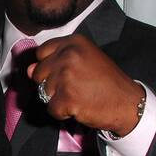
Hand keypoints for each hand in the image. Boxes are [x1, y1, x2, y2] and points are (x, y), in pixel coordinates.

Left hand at [26, 34, 143, 134]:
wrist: (127, 102)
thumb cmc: (107, 82)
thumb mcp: (85, 60)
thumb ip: (56, 61)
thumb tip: (27, 70)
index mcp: (74, 42)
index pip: (41, 52)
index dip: (49, 66)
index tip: (64, 73)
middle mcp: (69, 55)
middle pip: (38, 73)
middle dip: (51, 84)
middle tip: (75, 87)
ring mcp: (67, 76)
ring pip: (43, 92)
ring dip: (57, 99)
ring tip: (79, 96)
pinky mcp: (67, 97)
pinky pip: (51, 108)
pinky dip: (62, 112)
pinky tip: (79, 107)